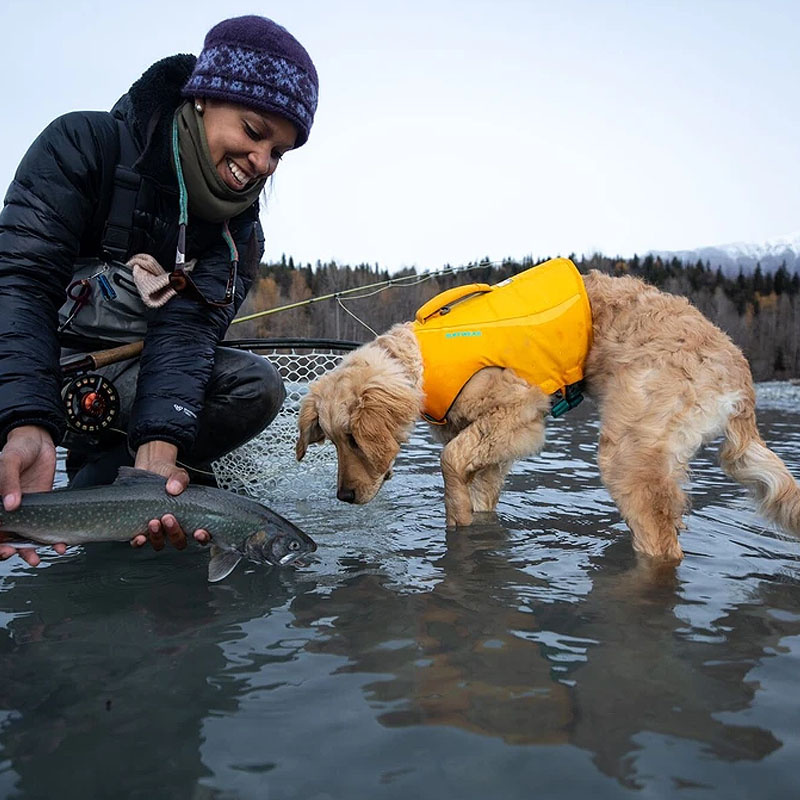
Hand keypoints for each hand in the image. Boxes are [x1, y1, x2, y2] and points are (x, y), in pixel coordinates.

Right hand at [0, 425, 66, 565]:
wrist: (38, 439)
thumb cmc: (18, 448)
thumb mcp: (10, 461)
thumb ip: (8, 482)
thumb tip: (10, 504)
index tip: (4, 549)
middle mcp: (6, 510)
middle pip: (4, 538)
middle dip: (12, 551)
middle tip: (25, 556)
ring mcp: (24, 510)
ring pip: (24, 537)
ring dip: (31, 550)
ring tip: (39, 558)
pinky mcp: (41, 506)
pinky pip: (44, 526)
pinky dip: (51, 537)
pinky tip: (60, 544)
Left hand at [129, 440, 209, 550]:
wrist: (147, 470)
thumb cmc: (166, 475)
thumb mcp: (177, 473)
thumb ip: (179, 479)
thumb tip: (174, 488)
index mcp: (189, 518)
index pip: (200, 534)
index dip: (202, 538)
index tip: (199, 532)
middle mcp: (174, 528)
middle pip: (179, 541)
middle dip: (175, 533)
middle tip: (169, 518)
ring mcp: (158, 530)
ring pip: (160, 543)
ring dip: (158, 537)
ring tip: (154, 521)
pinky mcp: (140, 529)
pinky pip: (140, 543)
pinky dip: (140, 542)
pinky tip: (140, 537)